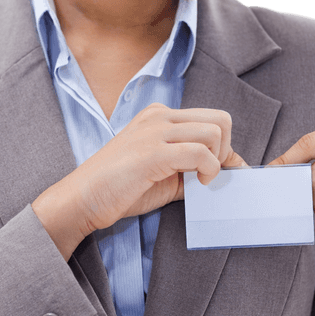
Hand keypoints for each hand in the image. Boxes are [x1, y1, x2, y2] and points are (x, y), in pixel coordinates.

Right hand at [72, 102, 247, 233]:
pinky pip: (199, 152)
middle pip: (220, 119)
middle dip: (226, 150)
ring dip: (217, 160)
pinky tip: (195, 184)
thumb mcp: (165, 173)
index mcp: (159, 116)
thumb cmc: (120, 189)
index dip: (225, 148)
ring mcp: (155, 131)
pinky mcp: (153, 152)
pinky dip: (208, 170)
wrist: (82, 199)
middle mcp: (159, 116)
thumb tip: (232, 169)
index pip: (211, 119)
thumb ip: (194, 166)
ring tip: (200, 180)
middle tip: (209, 175)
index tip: (220, 173)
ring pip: (214, 132)